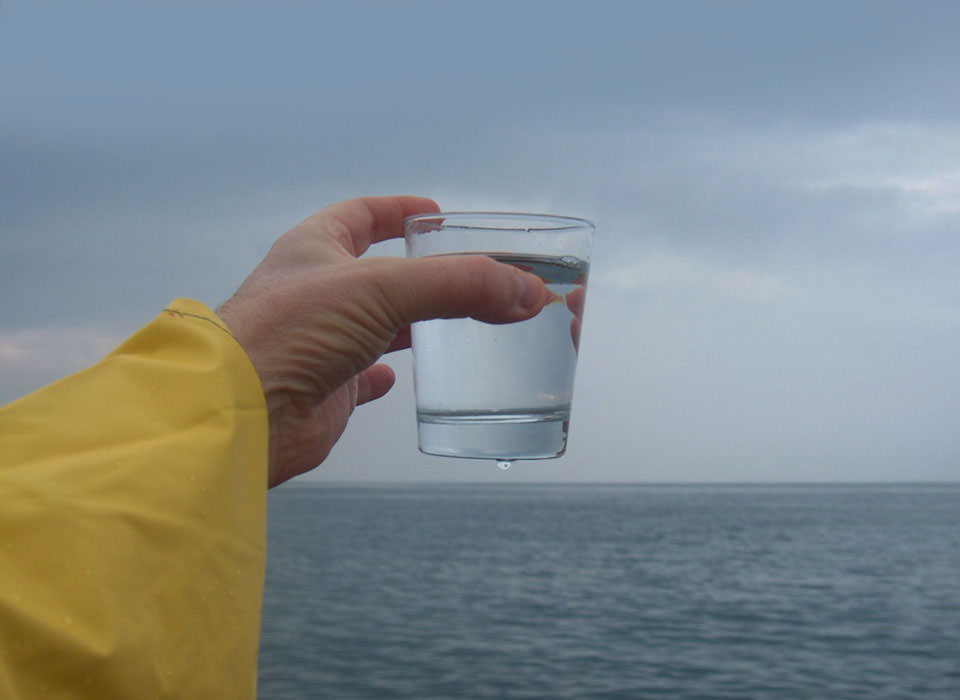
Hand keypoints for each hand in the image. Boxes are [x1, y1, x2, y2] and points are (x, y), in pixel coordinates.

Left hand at [217, 196, 554, 486]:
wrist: (245, 412)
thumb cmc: (294, 331)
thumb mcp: (384, 289)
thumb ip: (459, 285)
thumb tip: (528, 292)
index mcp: (315, 249)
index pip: (360, 215)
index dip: (397, 209)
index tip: (433, 211)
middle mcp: (313, 293)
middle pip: (372, 272)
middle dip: (415, 272)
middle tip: (461, 274)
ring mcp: (317, 343)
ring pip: (370, 326)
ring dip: (406, 324)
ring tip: (450, 323)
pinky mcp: (324, 389)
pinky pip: (359, 378)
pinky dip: (383, 376)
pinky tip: (400, 378)